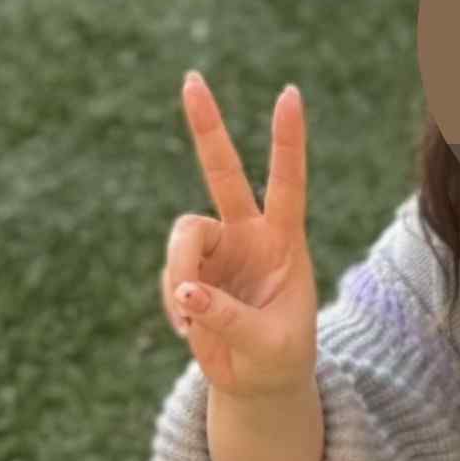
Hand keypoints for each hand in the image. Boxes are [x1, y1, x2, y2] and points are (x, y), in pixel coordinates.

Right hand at [163, 73, 316, 397]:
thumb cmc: (279, 358)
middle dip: (207, 127)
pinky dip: (173, 303)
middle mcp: (248, 233)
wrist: (259, 381)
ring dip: (179, 273)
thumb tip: (186, 292)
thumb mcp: (267, 344)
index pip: (288, 182)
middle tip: (192, 79)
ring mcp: (215, 250)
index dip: (287, 140)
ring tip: (189, 320)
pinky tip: (187, 330)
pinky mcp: (189, 272)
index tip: (290, 94)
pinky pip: (170, 275)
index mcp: (285, 240)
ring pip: (182, 237)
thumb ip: (230, 318)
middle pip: (223, 172)